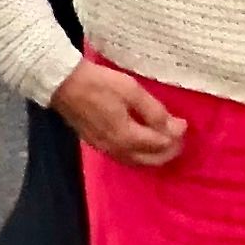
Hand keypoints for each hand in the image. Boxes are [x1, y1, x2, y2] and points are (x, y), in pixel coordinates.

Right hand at [51, 58, 185, 166]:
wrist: (60, 81)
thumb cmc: (97, 83)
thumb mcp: (130, 90)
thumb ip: (154, 111)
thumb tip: (176, 127)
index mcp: (128, 137)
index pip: (161, 144)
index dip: (176, 135)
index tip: (183, 122)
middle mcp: (118, 150)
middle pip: (151, 160)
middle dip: (169, 151)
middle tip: (178, 136)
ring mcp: (105, 149)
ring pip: (138, 162)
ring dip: (154, 155)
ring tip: (163, 141)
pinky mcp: (96, 144)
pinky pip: (125, 157)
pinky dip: (139, 154)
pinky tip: (140, 143)